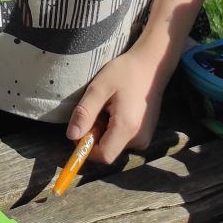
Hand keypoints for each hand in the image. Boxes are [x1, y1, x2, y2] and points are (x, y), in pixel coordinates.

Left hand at [66, 44, 165, 162]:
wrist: (151, 66)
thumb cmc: (124, 73)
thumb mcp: (99, 88)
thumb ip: (85, 113)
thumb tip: (71, 136)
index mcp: (127, 128)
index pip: (104, 156)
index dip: (87, 148)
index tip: (79, 129)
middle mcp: (139, 139)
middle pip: (107, 150)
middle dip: (94, 135)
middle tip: (96, 109)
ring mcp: (144, 138)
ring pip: (113, 145)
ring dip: (103, 131)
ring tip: (107, 106)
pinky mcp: (145, 135)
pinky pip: (122, 140)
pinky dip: (113, 129)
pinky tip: (116, 109)